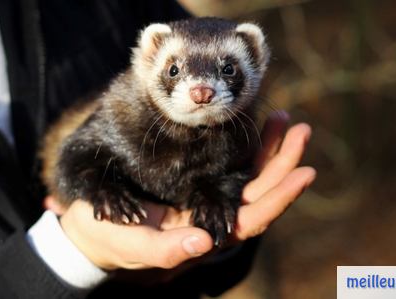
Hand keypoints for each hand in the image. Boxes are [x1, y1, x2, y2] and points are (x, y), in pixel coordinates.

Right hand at [51, 110, 315, 270]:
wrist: (91, 224)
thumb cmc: (107, 238)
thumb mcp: (130, 244)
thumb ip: (163, 250)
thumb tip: (204, 244)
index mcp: (202, 236)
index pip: (250, 220)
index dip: (278, 200)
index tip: (304, 172)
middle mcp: (211, 218)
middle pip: (257, 193)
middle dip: (281, 163)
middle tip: (301, 129)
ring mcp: (203, 198)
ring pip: (246, 176)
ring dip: (268, 149)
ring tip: (284, 119)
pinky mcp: (194, 182)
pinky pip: (227, 164)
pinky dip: (244, 146)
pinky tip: (254, 125)